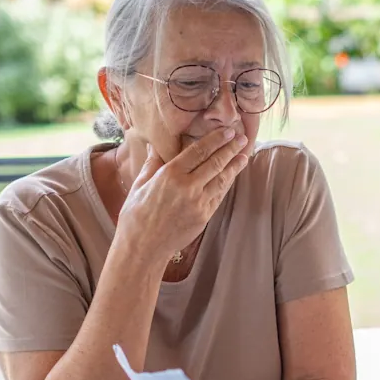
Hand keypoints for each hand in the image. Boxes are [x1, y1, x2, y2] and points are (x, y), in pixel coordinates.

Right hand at [117, 126, 250, 261]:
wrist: (143, 248)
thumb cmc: (136, 216)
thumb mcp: (140, 185)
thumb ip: (152, 164)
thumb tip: (155, 146)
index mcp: (170, 175)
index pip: (199, 152)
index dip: (216, 140)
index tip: (228, 131)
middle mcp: (187, 187)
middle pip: (215, 163)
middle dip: (230, 149)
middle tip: (242, 138)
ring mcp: (198, 203)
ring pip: (221, 180)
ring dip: (234, 167)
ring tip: (243, 155)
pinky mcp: (204, 217)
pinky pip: (218, 196)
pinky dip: (226, 184)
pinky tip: (231, 176)